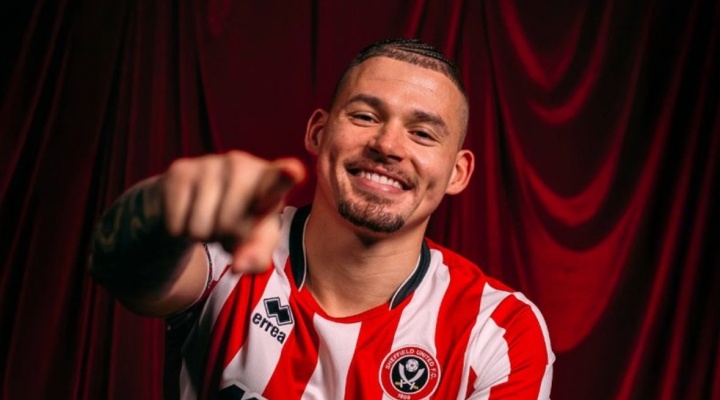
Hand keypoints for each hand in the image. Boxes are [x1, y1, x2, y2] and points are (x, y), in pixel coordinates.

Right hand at [160, 151, 304, 271]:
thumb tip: (240, 266)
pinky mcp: (180, 170)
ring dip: (202, 234)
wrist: (193, 199)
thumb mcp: (254, 240)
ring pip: (200, 227)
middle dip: (224, 236)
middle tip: (226, 225)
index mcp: (270, 180)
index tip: (293, 171)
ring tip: (208, 217)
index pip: (281, 178)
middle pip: (229, 225)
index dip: (287, 174)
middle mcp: (242, 164)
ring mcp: (210, 163)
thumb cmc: (236, 220)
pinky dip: (180, 229)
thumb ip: (257, 256)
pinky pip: (177, 222)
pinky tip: (188, 211)